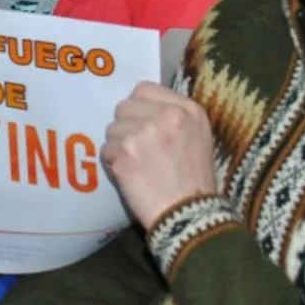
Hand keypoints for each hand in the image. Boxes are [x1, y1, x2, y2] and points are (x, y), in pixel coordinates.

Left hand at [102, 81, 216, 231]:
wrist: (189, 215)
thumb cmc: (195, 179)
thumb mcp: (198, 136)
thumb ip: (174, 116)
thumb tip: (142, 108)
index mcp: (186, 109)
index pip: (144, 89)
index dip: (138, 107)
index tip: (141, 123)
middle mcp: (165, 115)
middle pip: (124, 107)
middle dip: (126, 126)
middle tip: (137, 147)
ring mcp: (142, 133)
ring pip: (112, 129)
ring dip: (118, 146)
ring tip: (136, 164)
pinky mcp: (124, 154)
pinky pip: (105, 150)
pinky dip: (113, 164)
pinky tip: (130, 175)